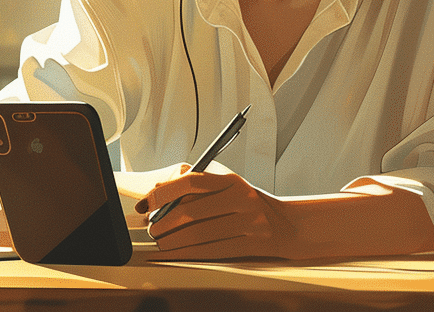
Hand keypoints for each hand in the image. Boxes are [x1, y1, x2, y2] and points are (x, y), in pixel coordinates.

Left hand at [135, 170, 294, 259]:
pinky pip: (210, 251)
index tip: (147, 202)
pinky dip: (185, 254)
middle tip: (152, 228)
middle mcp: (241, 198)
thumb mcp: (228, 187)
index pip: (191, 181)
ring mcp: (248, 222)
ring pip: (199, 234)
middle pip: (192, 211)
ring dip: (171, 241)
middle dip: (164, 223)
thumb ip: (198, 188)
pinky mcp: (250, 244)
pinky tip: (173, 254)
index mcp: (231, 180)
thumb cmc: (248, 205)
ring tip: (160, 242)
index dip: (164, 192)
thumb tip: (158, 197)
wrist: (285, 224)